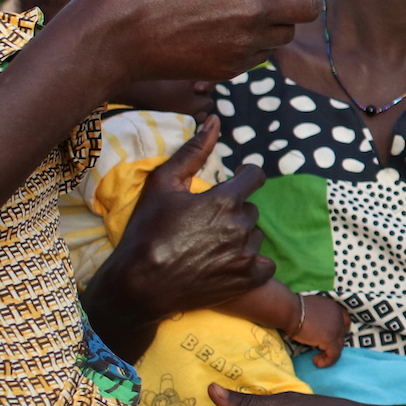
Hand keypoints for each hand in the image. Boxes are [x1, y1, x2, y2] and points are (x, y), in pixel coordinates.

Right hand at [62, 0, 318, 93]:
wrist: (110, 33)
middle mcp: (254, 7)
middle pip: (310, 5)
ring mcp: (245, 41)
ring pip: (288, 32)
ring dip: (275, 20)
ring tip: (241, 9)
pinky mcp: (232, 68)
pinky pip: (264, 55)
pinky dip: (254, 43)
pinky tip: (225, 30)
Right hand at [83, 118, 272, 357]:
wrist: (140, 285)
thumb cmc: (147, 231)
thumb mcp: (162, 184)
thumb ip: (192, 151)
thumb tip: (215, 121)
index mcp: (225, 199)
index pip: (255, 177)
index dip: (245, 176)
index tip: (235, 182)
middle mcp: (241, 224)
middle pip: (250, 209)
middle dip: (234, 211)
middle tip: (207, 223)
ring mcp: (246, 254)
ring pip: (255, 235)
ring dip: (241, 236)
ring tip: (212, 245)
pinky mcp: (248, 278)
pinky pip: (265, 264)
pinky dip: (252, 263)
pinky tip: (230, 264)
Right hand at [292, 292, 350, 365]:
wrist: (289, 311)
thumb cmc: (293, 309)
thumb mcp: (311, 310)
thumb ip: (319, 317)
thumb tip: (317, 327)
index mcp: (334, 307)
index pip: (345, 320)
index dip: (339, 330)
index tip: (329, 337)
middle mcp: (338, 316)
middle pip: (342, 334)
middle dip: (333, 342)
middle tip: (321, 349)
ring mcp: (336, 328)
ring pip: (338, 346)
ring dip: (329, 354)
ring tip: (317, 359)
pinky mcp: (330, 339)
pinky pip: (334, 355)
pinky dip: (327, 361)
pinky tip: (316, 362)